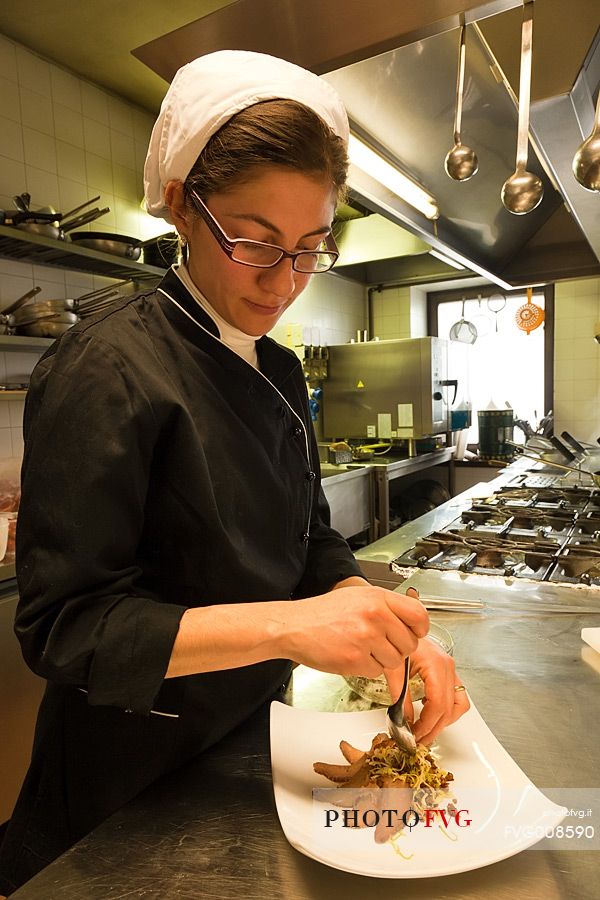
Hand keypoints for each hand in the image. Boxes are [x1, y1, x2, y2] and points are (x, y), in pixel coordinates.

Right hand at [285, 584, 428, 678]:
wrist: (294, 626)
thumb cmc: (323, 613)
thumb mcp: (358, 597)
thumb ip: (386, 606)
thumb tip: (411, 621)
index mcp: (378, 598)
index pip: (419, 615)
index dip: (419, 629)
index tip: (413, 633)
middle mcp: (375, 616)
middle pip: (409, 643)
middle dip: (398, 648)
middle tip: (379, 644)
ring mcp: (366, 638)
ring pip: (395, 660)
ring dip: (382, 660)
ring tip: (362, 648)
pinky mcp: (356, 659)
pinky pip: (377, 671)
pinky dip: (367, 668)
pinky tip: (352, 655)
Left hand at [404, 634, 469, 745]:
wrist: (402, 626)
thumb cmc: (398, 642)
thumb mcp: (393, 669)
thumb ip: (400, 697)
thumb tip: (404, 722)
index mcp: (436, 665)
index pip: (438, 704)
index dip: (427, 724)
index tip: (414, 735)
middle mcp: (448, 667)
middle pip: (449, 708)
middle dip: (434, 728)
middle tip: (418, 740)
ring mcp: (452, 670)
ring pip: (459, 705)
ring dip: (444, 722)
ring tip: (426, 731)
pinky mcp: (450, 673)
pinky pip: (457, 698)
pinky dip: (447, 711)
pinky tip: (431, 714)